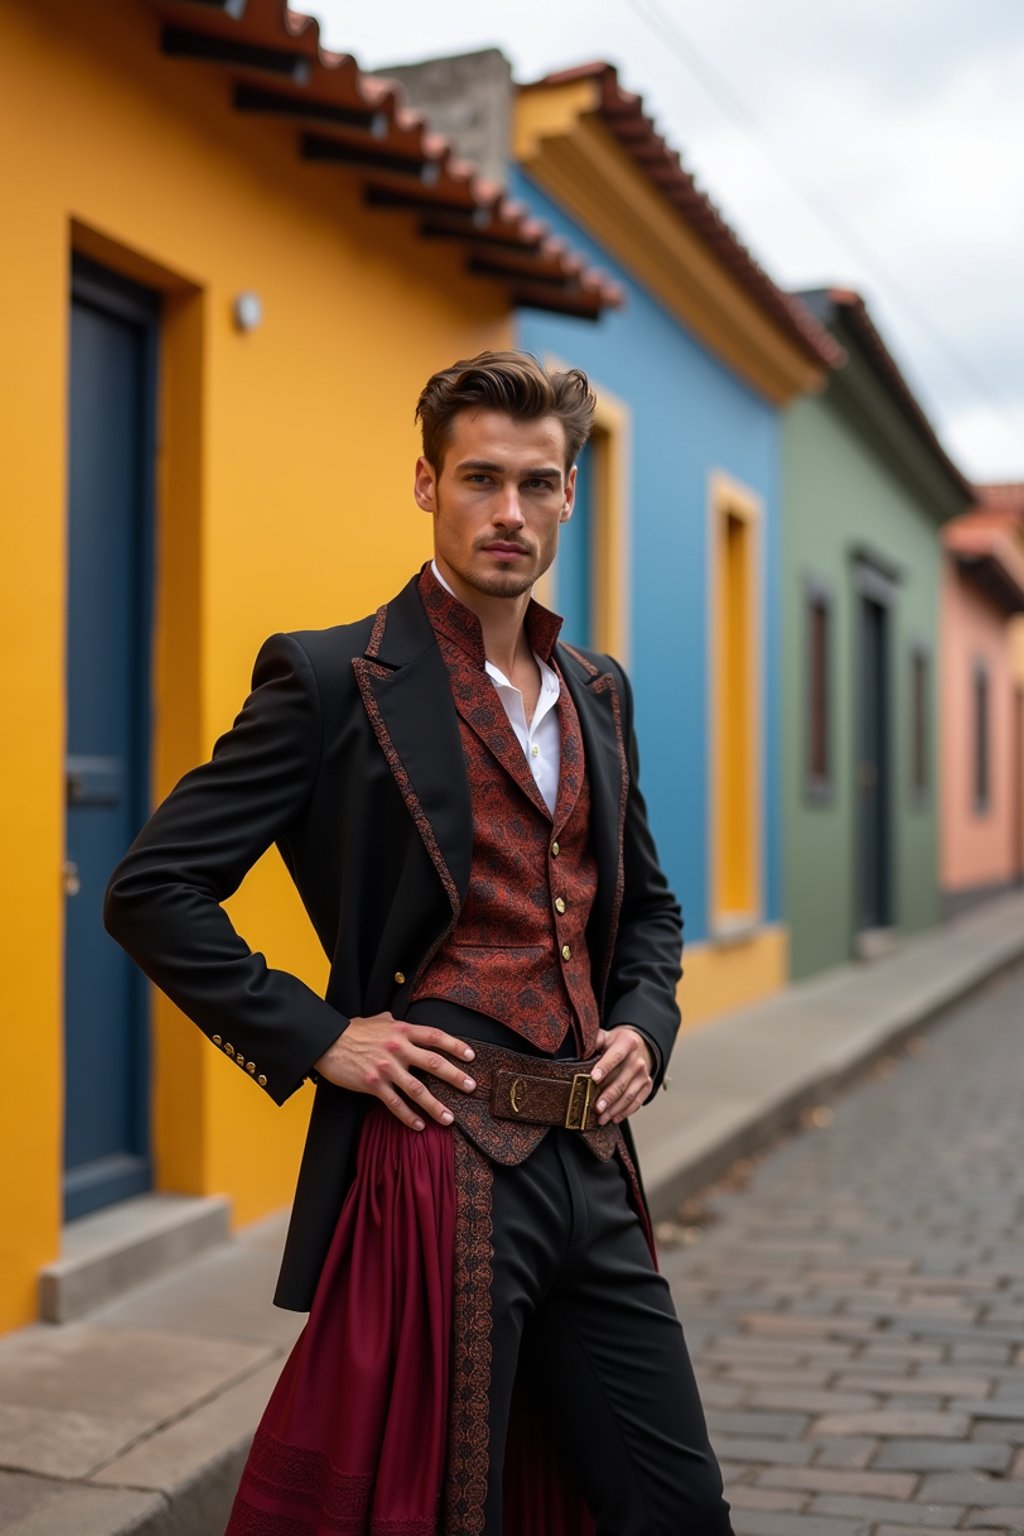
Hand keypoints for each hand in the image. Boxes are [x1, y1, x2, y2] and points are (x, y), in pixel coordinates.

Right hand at [314, 1013, 476, 1130]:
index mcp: (402, 1030)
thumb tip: (395, 1017)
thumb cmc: (352, 1031)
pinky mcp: (373, 1084)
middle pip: (434, 1063)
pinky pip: (395, 1104)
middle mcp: (398, 1048)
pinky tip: (419, 1125)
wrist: (327, 1043)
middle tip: (471, 1087)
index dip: (455, 1046)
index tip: (471, 1056)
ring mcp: (386, 1068)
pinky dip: (409, 1116)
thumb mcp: (377, 1020)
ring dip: (436, 1106)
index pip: (435, 1037)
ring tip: (449, 1118)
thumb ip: (391, 1021)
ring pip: (417, 1090)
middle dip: (455, 1076)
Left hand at [590, 1026, 652, 1125]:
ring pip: (628, 1094)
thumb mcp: (607, 1036)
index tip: (593, 1078)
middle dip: (608, 1096)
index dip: (604, 1067)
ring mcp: (644, 1074)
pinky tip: (615, 1118)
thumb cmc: (618, 1043)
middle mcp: (638, 1060)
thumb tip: (581, 1046)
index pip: (615, 1056)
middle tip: (596, 1108)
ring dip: (615, 1108)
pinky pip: (637, 1101)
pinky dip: (626, 1111)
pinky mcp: (647, 1085)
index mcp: (627, 1043)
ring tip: (602, 1118)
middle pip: (621, 1081)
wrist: (641, 1046)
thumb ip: (594, 1040)